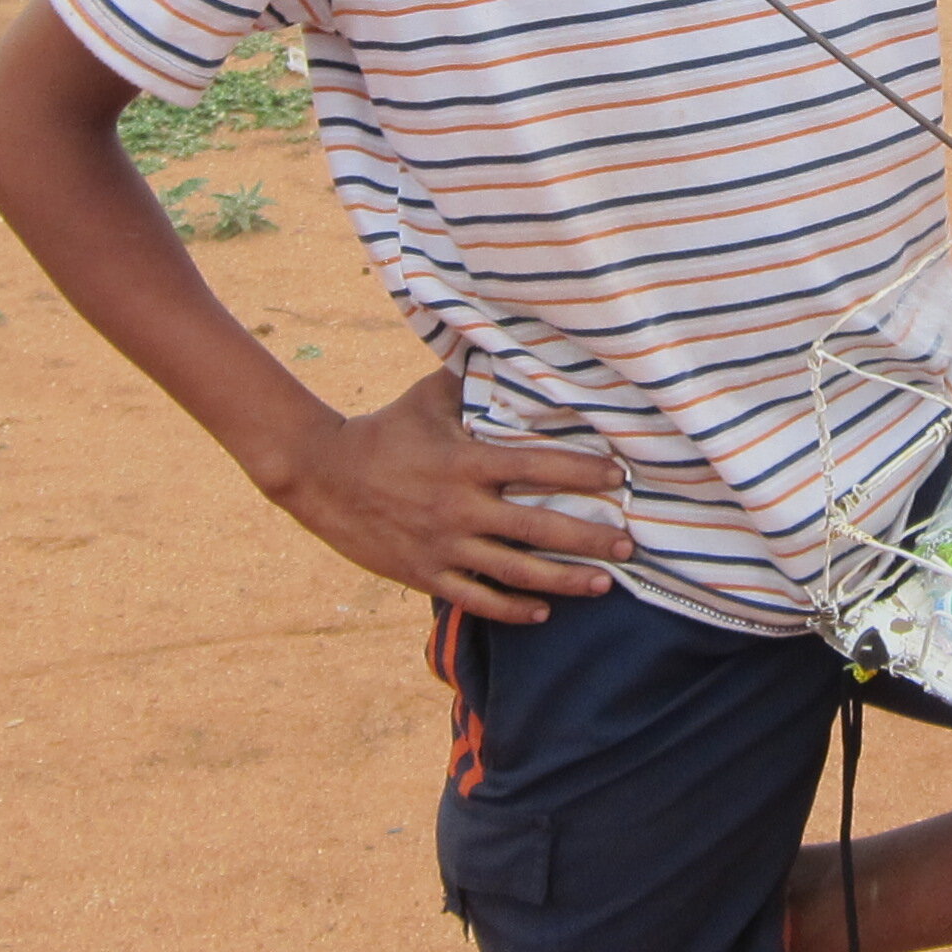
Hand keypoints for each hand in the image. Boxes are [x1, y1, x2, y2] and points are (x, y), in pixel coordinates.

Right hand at [249, 370, 628, 622]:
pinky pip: (477, 598)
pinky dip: (513, 610)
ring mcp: (443, 547)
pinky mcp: (425, 574)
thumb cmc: (382, 431)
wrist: (321, 477)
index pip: (537, 467)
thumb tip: (503, 338)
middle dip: (589, 538)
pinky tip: (542, 612)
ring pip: (516, 573)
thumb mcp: (426, 399)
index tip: (620, 478)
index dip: (582, 472)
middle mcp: (460, 508)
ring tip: (604, 583)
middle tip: (631, 543)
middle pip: (538, 528)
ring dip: (564, 581)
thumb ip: (470, 378)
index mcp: (466, 462)